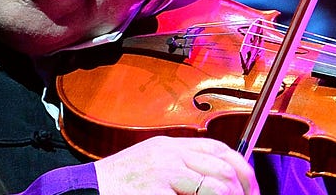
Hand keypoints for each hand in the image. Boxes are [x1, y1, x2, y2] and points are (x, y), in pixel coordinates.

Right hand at [95, 136, 258, 194]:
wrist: (85, 191)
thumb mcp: (149, 169)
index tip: (250, 187)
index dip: (241, 168)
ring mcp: (164, 171)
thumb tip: (212, 184)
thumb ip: (178, 170)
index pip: (218, 148)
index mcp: (168, 146)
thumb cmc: (114, 187)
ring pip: (217, 183)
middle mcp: (169, 154)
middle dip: (243, 187)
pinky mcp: (158, 189)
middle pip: (223, 165)